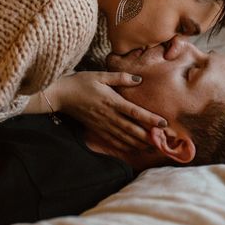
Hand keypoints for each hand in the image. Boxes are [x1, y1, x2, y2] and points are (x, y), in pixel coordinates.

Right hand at [46, 71, 166, 152]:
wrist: (60, 95)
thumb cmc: (80, 82)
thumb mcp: (100, 75)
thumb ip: (120, 77)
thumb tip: (138, 79)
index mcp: (111, 101)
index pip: (134, 112)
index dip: (149, 118)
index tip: (163, 123)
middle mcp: (108, 115)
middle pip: (132, 129)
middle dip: (148, 136)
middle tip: (162, 141)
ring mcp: (102, 124)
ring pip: (123, 137)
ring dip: (138, 143)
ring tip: (152, 147)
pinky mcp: (96, 129)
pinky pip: (112, 140)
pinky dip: (123, 146)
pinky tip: (132, 149)